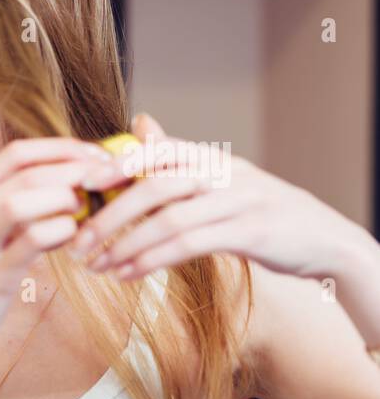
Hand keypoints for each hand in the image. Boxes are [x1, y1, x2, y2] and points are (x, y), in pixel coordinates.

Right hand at [0, 137, 117, 379]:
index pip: (16, 154)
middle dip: (76, 170)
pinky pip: (31, 241)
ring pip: (22, 199)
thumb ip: (10, 214)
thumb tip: (63, 193)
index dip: (62, 149)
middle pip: (26, 172)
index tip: (94, 158)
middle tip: (106, 182)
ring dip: (65, 198)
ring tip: (84, 212)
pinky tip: (72, 238)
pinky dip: (60, 231)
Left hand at [70, 113, 359, 280]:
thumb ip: (176, 158)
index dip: (116, 164)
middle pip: (155, 187)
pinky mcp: (250, 232)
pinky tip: (128, 274)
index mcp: (211, 158)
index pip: (157, 152)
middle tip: (77, 241)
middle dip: (110, 216)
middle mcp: (224, 173)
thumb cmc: (257, 210)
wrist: (323, 239)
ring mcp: (239, 201)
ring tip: (96, 266)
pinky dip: (153, 260)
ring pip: (170, 220)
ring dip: (126, 245)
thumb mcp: (219, 179)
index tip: (79, 184)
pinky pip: (191, 246)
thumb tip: (139, 123)